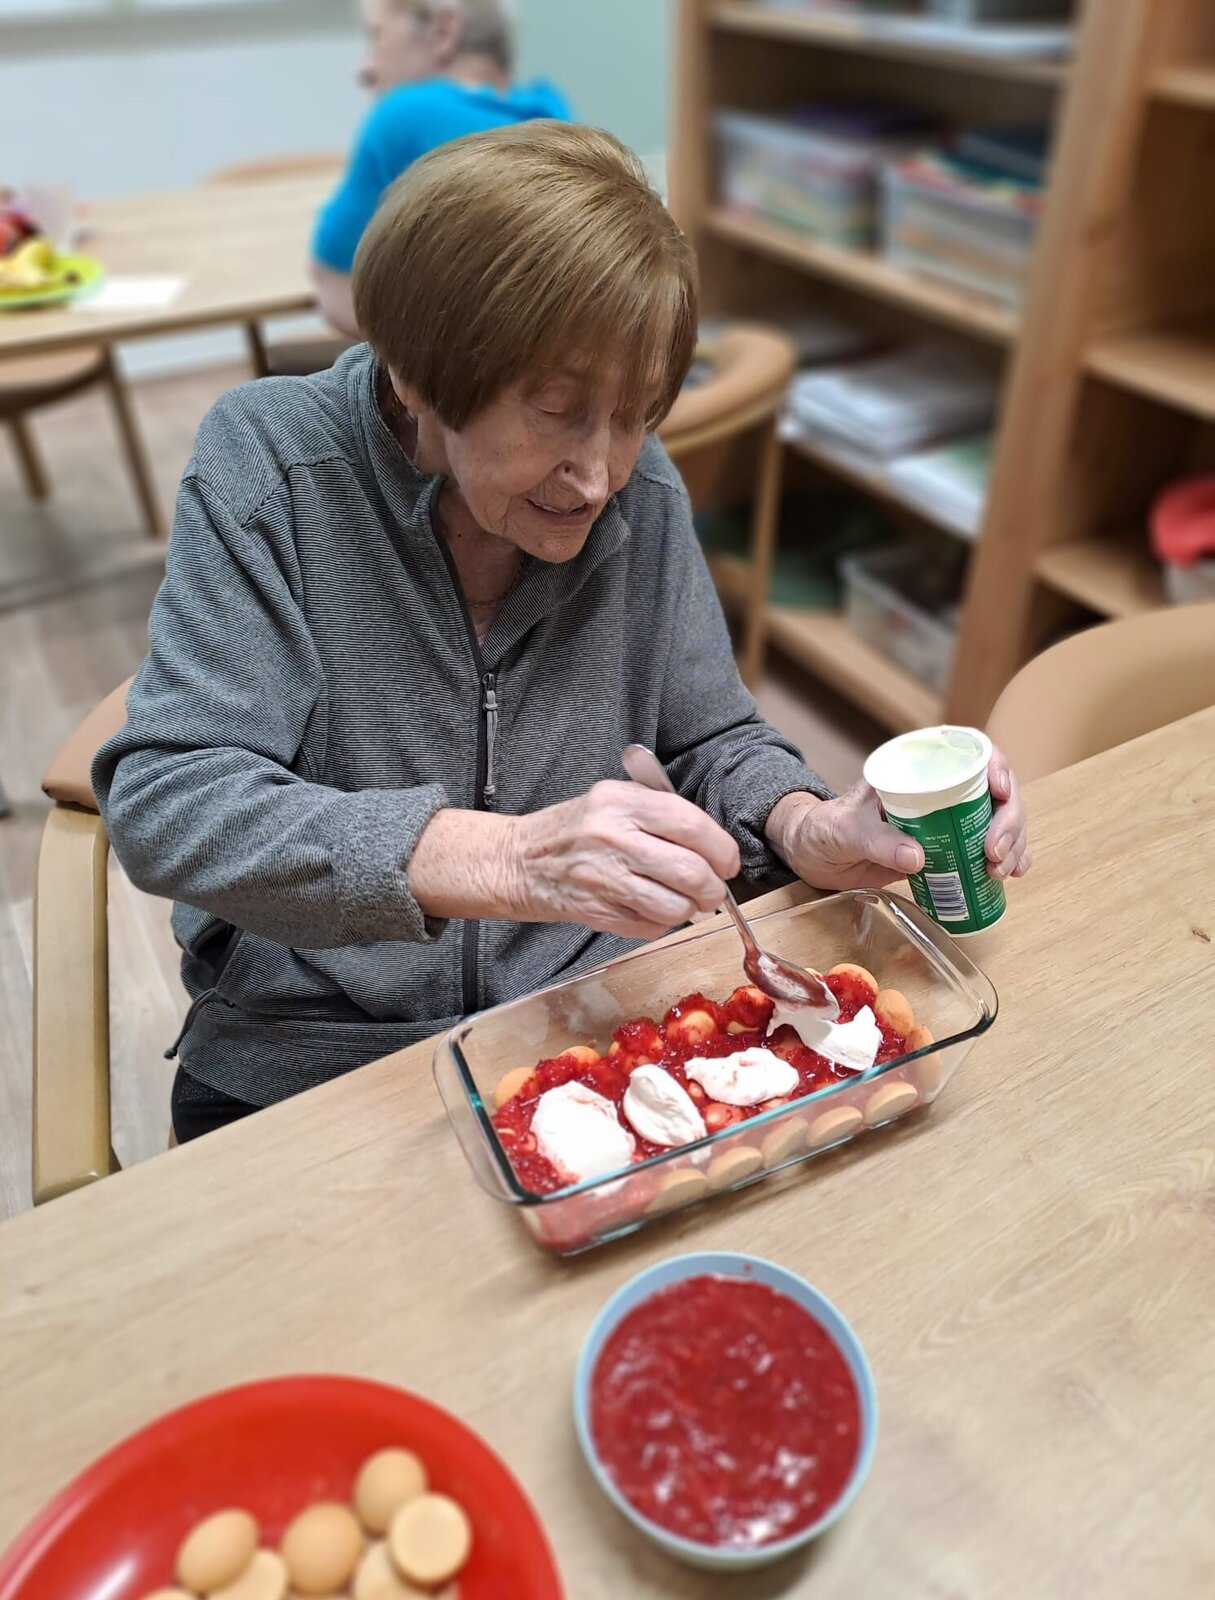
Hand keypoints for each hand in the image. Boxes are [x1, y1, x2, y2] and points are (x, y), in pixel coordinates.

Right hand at [506, 780, 740, 939]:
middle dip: (713, 888)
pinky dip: (661, 923)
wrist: (515, 860)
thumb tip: (713, 844)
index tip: (727, 862)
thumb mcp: (610, 800)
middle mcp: (612, 837)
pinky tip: (651, 909)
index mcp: (620, 802)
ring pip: (675, 906)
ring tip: (684, 902)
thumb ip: (658, 813)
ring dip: (690, 910)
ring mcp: (603, 878)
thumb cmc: (572, 830)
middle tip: (713, 891)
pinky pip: (650, 927)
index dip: (721, 849)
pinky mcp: (596, 912)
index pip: (691, 824)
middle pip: (691, 871)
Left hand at [767, 745, 1030, 889]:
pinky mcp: (947, 849)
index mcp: (916, 770)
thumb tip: (918, 857)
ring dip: (1012, 845)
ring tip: (1001, 872)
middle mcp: (940, 790)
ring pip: (998, 822)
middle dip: (1008, 822)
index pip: (970, 753)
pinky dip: (1007, 859)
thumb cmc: (825, 828)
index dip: (997, 767)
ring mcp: (948, 820)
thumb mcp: (847, 831)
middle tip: (996, 855)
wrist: (812, 854)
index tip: (1001, 793)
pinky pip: (986, 849)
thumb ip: (877, 842)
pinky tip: (1014, 874)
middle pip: (995, 793)